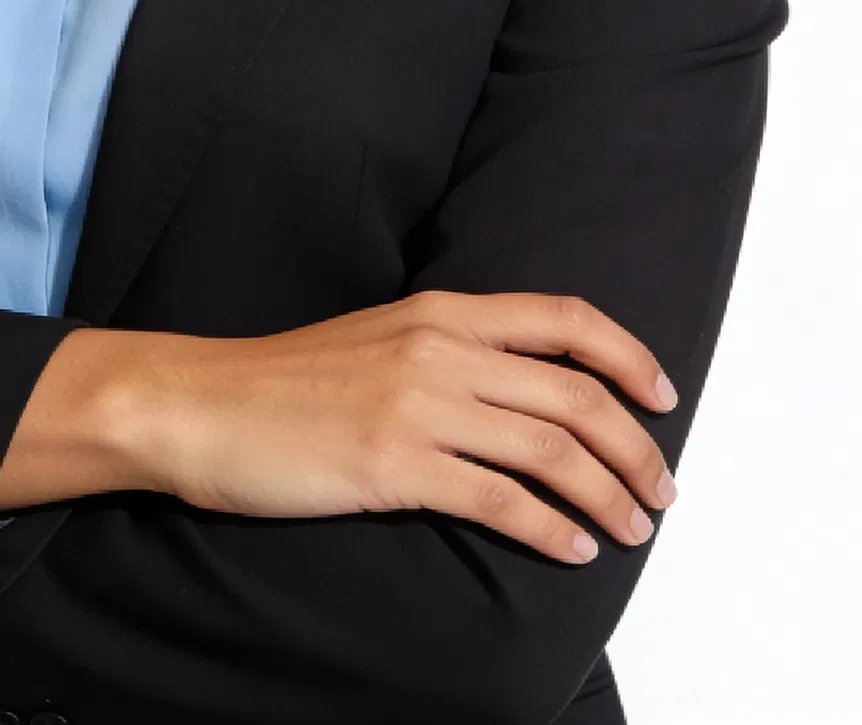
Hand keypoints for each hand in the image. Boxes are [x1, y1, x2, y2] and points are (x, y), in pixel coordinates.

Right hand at [1, 290, 677, 566]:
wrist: (199, 404)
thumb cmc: (281, 383)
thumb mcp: (376, 340)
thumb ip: (446, 353)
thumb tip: (517, 393)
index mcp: (439, 312)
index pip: (563, 318)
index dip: (627, 357)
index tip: (662, 397)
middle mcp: (440, 349)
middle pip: (574, 394)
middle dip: (635, 447)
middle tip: (661, 490)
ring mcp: (417, 405)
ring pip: (551, 450)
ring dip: (608, 494)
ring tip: (632, 527)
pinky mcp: (393, 463)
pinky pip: (499, 499)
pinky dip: (549, 528)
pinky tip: (573, 549)